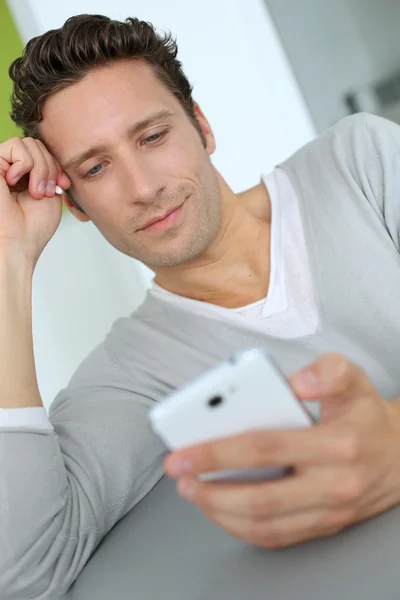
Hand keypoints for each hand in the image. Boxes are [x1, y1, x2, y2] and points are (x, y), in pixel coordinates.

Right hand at [0, 136, 70, 267]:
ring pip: (28, 143)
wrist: (19, 242)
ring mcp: (0, 165)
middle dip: (49, 168)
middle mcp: (11, 168)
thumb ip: (51, 169)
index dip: (57, 166)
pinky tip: (16, 184)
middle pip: (37, 145)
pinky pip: (16, 146)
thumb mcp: (51, 193)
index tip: (63, 187)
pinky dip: (25, 165)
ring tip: (35, 191)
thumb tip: (53, 152)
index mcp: (25, 175)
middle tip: (45, 192)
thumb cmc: (33, 227)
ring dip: (40, 168)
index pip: (44, 152)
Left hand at [164, 353, 399, 547]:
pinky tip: (219, 508)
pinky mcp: (323, 526)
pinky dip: (241, 528)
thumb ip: (326, 371)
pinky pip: (276, 537)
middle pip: (261, 498)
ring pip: (266, 526)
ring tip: (192, 491)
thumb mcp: (353, 379)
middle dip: (210, 489)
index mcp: (337, 445)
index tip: (184, 451)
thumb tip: (295, 382)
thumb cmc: (365, 415)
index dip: (219, 452)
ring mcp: (329, 512)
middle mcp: (334, 485)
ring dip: (220, 513)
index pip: (267, 449)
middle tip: (179, 474)